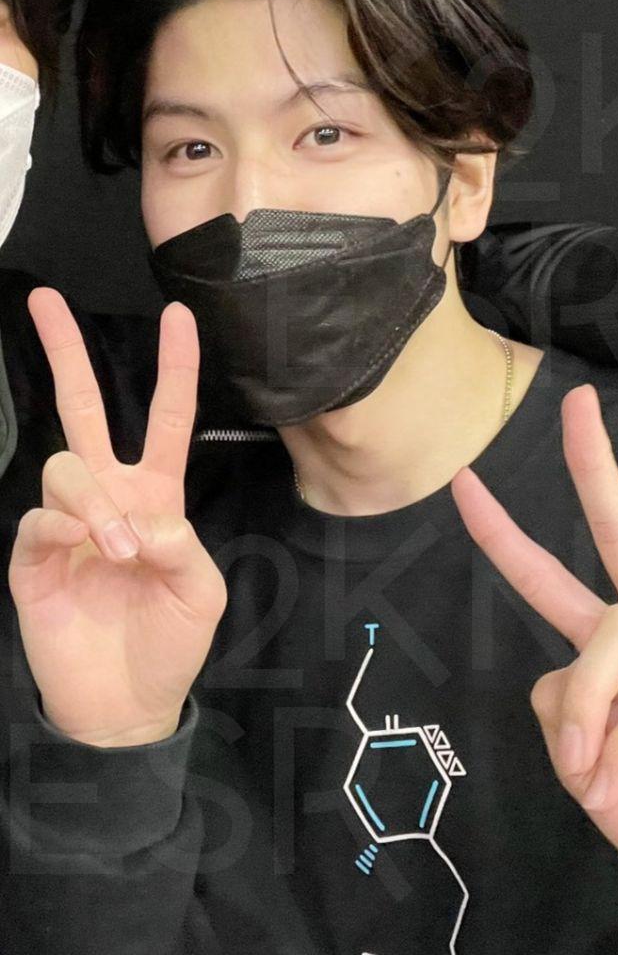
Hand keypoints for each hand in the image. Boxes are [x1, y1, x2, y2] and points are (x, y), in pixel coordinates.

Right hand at [7, 289, 225, 747]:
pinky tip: (82, 554)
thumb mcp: (199, 594)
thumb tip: (144, 518)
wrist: (126, 702)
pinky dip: (66, 529)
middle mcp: (110, 498)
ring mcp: (67, 524)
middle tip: (46, 300)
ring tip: (122, 551)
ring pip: (65, 466)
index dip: (174, 369)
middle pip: (84, 411)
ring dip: (95, 501)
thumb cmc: (171, 642)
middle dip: (66, 355)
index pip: (167, 419)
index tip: (177, 315)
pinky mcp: (33, 558)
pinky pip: (39, 519)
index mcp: (157, 496)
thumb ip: (181, 549)